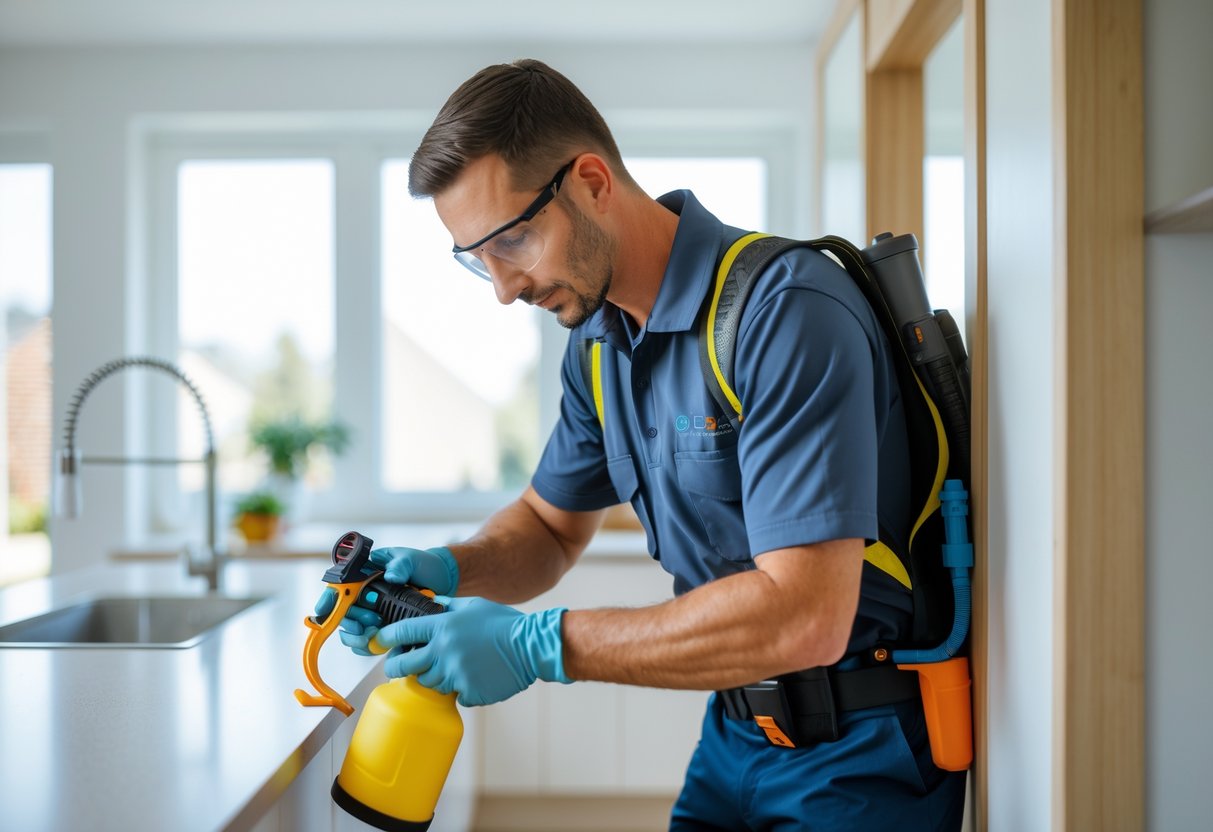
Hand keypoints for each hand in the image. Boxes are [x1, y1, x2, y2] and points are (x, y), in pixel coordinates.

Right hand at [313, 545, 458, 655]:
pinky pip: (366, 642)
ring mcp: (372, 613)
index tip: (324, 612)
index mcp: (363, 575)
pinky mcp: (383, 628)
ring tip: (375, 633)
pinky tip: (379, 643)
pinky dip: (368, 646)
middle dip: (351, 621)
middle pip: (342, 614)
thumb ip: (400, 565)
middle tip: (371, 620)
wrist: (442, 580)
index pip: (337, 587)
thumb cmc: (422, 564)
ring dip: (358, 636)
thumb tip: (391, 576)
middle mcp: (363, 596)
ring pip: (351, 631)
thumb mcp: (411, 559)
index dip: (327, 600)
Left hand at [373, 596, 570, 706]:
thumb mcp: (474, 605)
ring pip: (429, 683)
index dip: (387, 637)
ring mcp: (454, 674)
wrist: (531, 646)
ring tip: (451, 668)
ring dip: (435, 677)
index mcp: (443, 627)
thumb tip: (432, 604)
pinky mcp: (468, 692)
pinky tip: (475, 678)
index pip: (403, 631)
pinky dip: (461, 689)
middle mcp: (443, 652)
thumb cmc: (504, 624)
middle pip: (406, 665)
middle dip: (396, 666)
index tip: (380, 640)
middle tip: (396, 667)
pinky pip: (456, 695)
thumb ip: (449, 606)